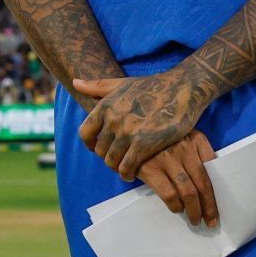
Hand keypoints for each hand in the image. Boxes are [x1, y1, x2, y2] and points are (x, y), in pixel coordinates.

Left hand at [74, 66, 209, 180]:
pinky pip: (127, 167)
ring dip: (117, 167)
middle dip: (107, 157)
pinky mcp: (144, 144)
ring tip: (125, 168)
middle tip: (117, 160)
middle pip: (99, 150)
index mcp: (105, 105)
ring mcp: (127, 133)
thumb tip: (75, 82)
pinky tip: (133, 174)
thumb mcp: (121, 83)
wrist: (181, 89)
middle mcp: (113, 119)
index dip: (90, 144)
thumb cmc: (152, 86)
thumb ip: (96, 85)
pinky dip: (127, 174)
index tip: (98, 148)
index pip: (85, 133)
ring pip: (112, 161)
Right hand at [136, 132, 219, 227]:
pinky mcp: (151, 169)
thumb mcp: (181, 136)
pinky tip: (177, 209)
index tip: (219, 205)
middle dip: (209, 206)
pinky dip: (176, 206)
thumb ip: (196, 152)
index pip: (213, 167)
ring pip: (188, 192)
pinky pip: (169, 194)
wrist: (129, 130)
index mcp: (195, 139)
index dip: (217, 188)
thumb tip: (210, 182)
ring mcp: (167, 159)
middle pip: (203, 183)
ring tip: (195, 220)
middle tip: (211, 221)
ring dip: (194, 210)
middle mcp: (184, 148)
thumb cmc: (160, 138)